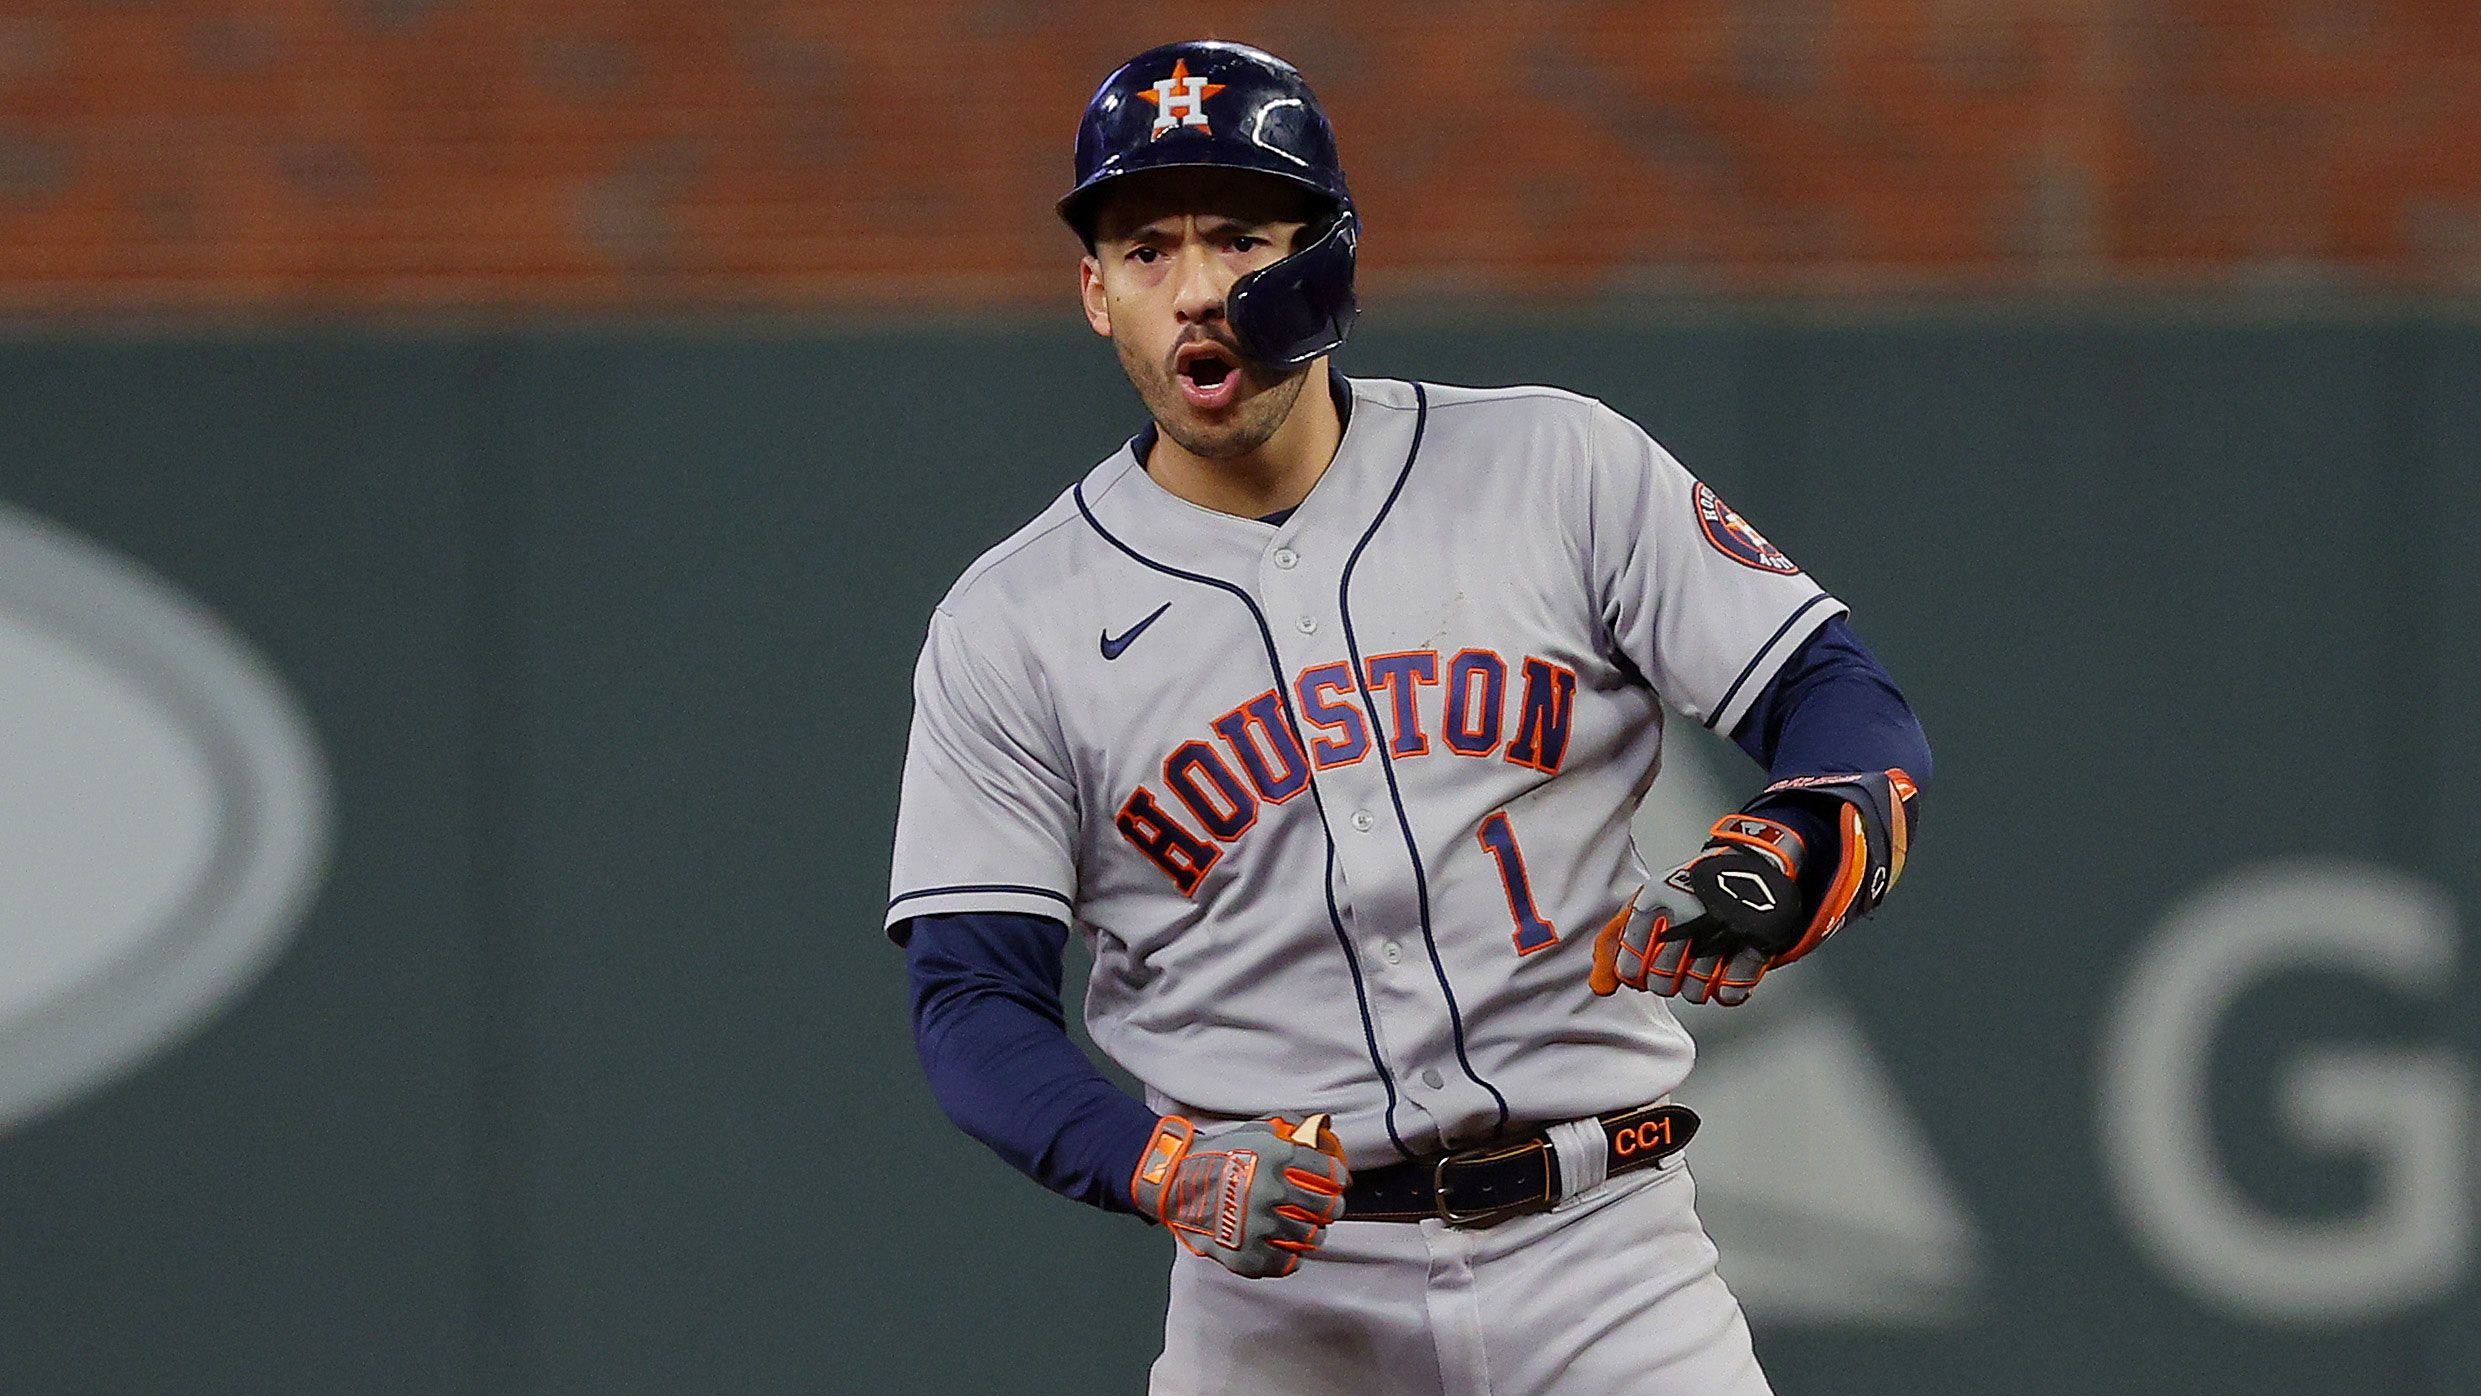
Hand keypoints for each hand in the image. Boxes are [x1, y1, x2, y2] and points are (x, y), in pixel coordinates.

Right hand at [1130, 1113, 1349, 1277]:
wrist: (1177, 1184)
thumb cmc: (1219, 1156)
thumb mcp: (1254, 1130)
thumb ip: (1287, 1127)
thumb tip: (1320, 1130)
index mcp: (1275, 1158)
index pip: (1329, 1174)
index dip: (1338, 1179)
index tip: (1337, 1183)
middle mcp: (1269, 1191)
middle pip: (1326, 1208)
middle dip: (1332, 1208)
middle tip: (1328, 1209)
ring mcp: (1258, 1225)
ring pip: (1310, 1238)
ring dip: (1314, 1234)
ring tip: (1309, 1230)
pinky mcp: (1246, 1254)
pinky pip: (1286, 1263)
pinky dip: (1291, 1257)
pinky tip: (1288, 1247)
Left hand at [1590, 814, 1806, 1007]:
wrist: (1755, 865)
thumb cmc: (1696, 888)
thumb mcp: (1651, 898)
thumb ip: (1617, 938)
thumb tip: (1601, 986)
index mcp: (1656, 899)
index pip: (1630, 962)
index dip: (1634, 973)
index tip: (1640, 970)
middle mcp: (1687, 914)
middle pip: (1661, 982)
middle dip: (1664, 981)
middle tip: (1673, 967)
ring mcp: (1722, 930)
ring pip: (1694, 992)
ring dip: (1695, 988)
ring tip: (1699, 967)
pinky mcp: (1754, 944)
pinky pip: (1729, 992)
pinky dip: (1725, 990)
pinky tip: (1723, 973)